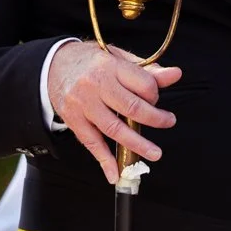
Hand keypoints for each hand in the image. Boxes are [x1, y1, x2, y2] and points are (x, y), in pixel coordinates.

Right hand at [48, 43, 182, 182]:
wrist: (55, 65)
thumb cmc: (92, 61)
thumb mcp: (119, 57)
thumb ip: (147, 69)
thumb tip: (175, 74)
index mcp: (110, 67)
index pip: (143, 85)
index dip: (155, 95)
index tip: (156, 99)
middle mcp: (96, 86)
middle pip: (132, 108)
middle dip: (155, 119)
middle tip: (169, 122)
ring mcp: (83, 104)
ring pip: (114, 129)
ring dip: (137, 145)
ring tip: (155, 153)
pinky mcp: (73, 120)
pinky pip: (92, 143)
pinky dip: (104, 160)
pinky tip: (115, 173)